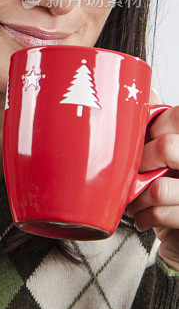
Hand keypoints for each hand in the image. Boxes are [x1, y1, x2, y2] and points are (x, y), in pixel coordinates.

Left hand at [125, 88, 178, 271]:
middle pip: (168, 147)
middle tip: (133, 173)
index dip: (152, 128)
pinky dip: (144, 217)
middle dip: (140, 163)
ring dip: (137, 197)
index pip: (178, 117)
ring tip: (134, 201)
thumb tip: (149, 90)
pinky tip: (143, 218)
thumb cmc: (176, 193)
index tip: (141, 141)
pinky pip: (163, 212)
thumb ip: (163, 124)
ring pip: (159, 186)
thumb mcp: (171, 156)